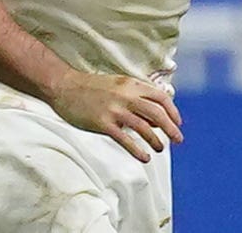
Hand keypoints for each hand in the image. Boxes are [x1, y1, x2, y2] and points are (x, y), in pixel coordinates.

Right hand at [48, 70, 183, 162]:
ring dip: (156, 140)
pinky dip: (138, 150)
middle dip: (171, 128)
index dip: (172, 111)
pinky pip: (125, 139)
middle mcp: (125, 96)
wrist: (63, 86)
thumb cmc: (90, 87)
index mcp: (130, 84)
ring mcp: (114, 109)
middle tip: (178, 140)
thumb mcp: (116, 84)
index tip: (178, 122)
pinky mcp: (103, 123)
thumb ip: (135, 96)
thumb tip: (154, 118)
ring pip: (144, 127)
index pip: (160, 97)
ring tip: (160, 148)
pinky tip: (144, 157)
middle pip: (157, 113)